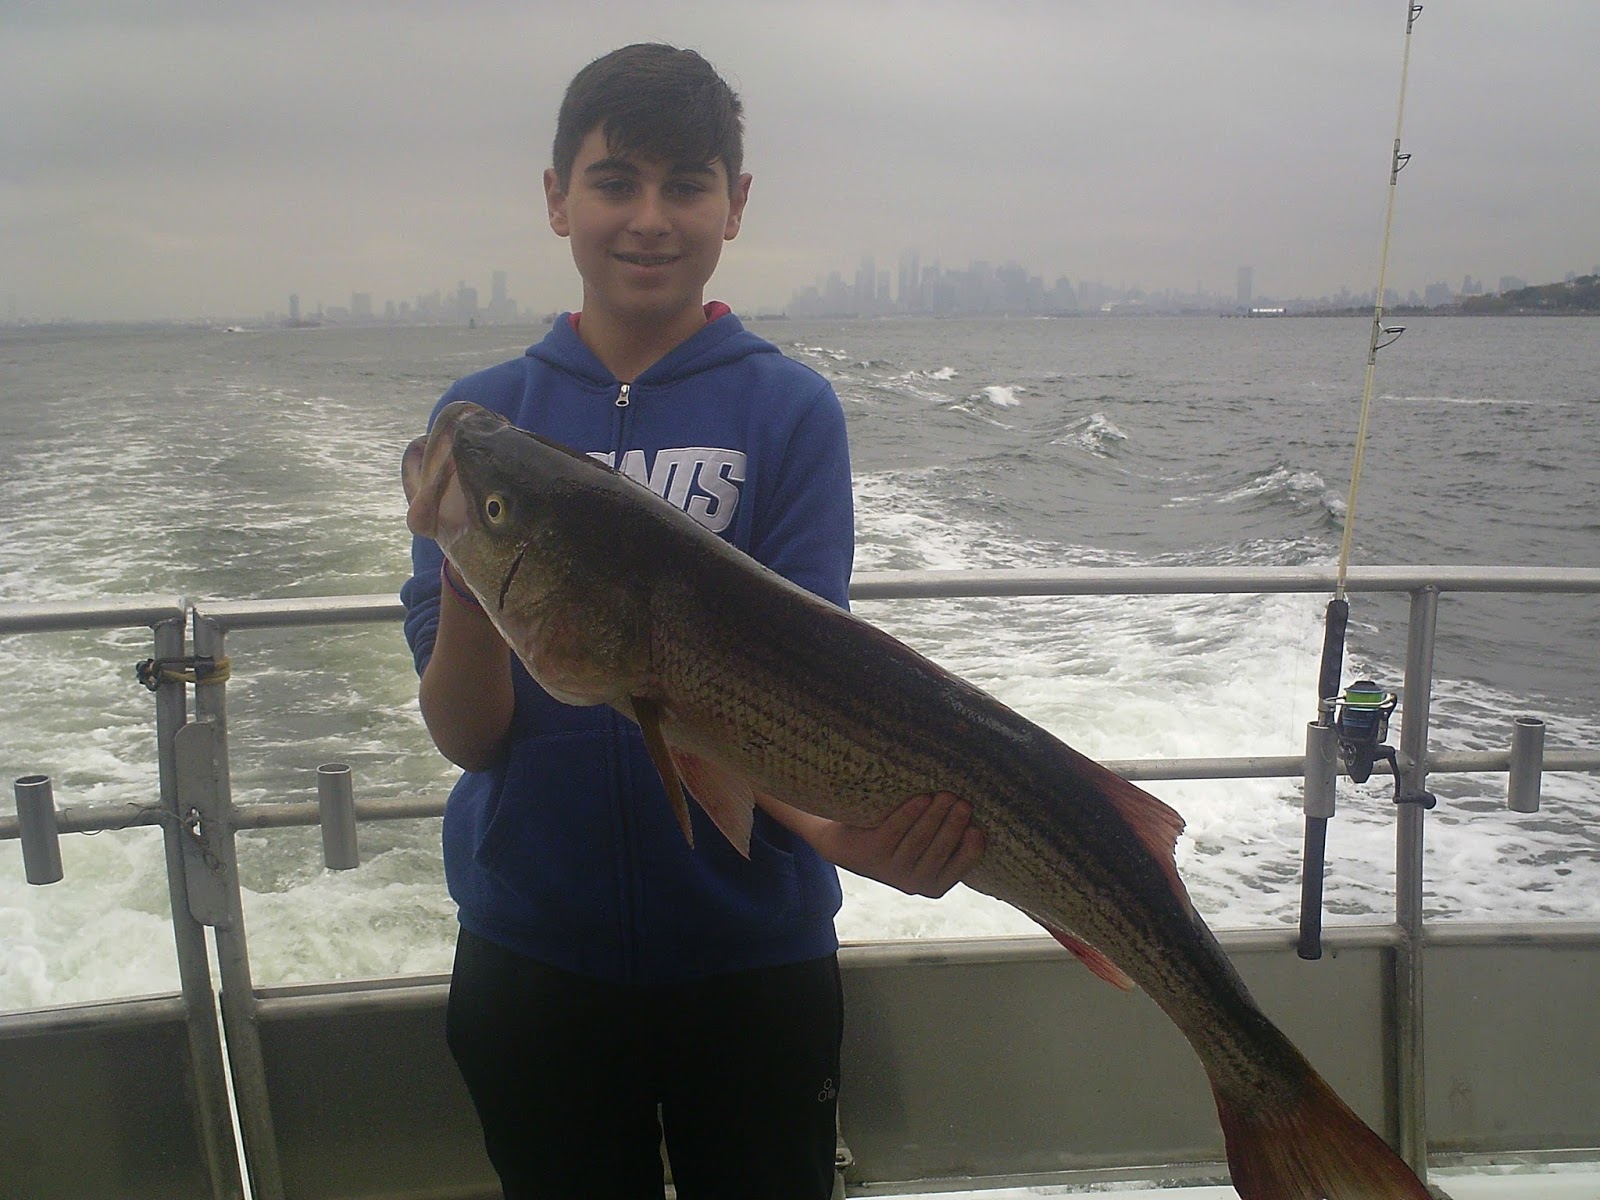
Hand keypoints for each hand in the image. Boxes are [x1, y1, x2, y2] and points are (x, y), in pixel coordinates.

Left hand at [827, 792, 984, 897]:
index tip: (978, 830)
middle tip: (965, 803)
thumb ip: (947, 840)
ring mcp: (891, 869)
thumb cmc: (898, 841)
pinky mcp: (872, 853)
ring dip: (935, 815)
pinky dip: (909, 813)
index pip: (959, 867)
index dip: (970, 851)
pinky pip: (895, 830)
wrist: (847, 844)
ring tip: (947, 795)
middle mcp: (913, 883)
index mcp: (933, 884)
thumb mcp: (924, 849)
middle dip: (954, 825)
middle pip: (939, 850)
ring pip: (919, 839)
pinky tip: (921, 798)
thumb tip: (979, 813)